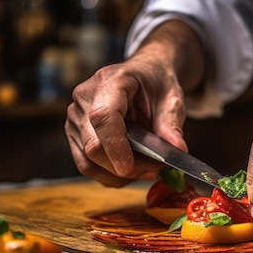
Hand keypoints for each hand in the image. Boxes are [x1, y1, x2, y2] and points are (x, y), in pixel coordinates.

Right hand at [65, 21, 204, 186]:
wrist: (143, 76)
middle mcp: (84, 97)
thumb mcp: (172, 100)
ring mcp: (76, 117)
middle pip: (93, 145)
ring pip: (88, 161)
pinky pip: (86, 165)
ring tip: (146, 170)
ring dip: (118, 176)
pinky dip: (109, 175)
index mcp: (109, 81)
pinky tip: (130, 170)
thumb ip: (172, 124)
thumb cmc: (155, 85)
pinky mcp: (75, 134)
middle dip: (124, 168)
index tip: (130, 168)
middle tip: (155, 170)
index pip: (103, 116)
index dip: (115, 146)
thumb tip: (177, 151)